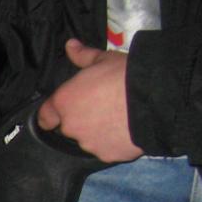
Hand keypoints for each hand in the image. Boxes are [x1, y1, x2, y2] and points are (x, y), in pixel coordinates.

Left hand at [36, 38, 142, 161]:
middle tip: (104, 107)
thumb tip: (70, 45)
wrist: (156, 98)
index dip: (53, 113)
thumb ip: (83, 56)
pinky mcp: (107, 155)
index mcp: (64, 102)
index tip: (65, 109)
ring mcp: (88, 144)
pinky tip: (127, 131)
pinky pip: (107, 149)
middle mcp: (71, 126)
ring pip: (88, 139)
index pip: (46, 115)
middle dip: (82, 119)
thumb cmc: (125, 74)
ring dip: (98, 132)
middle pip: (70, 127)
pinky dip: (114, 142)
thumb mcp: (104, 59)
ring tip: (119, 118)